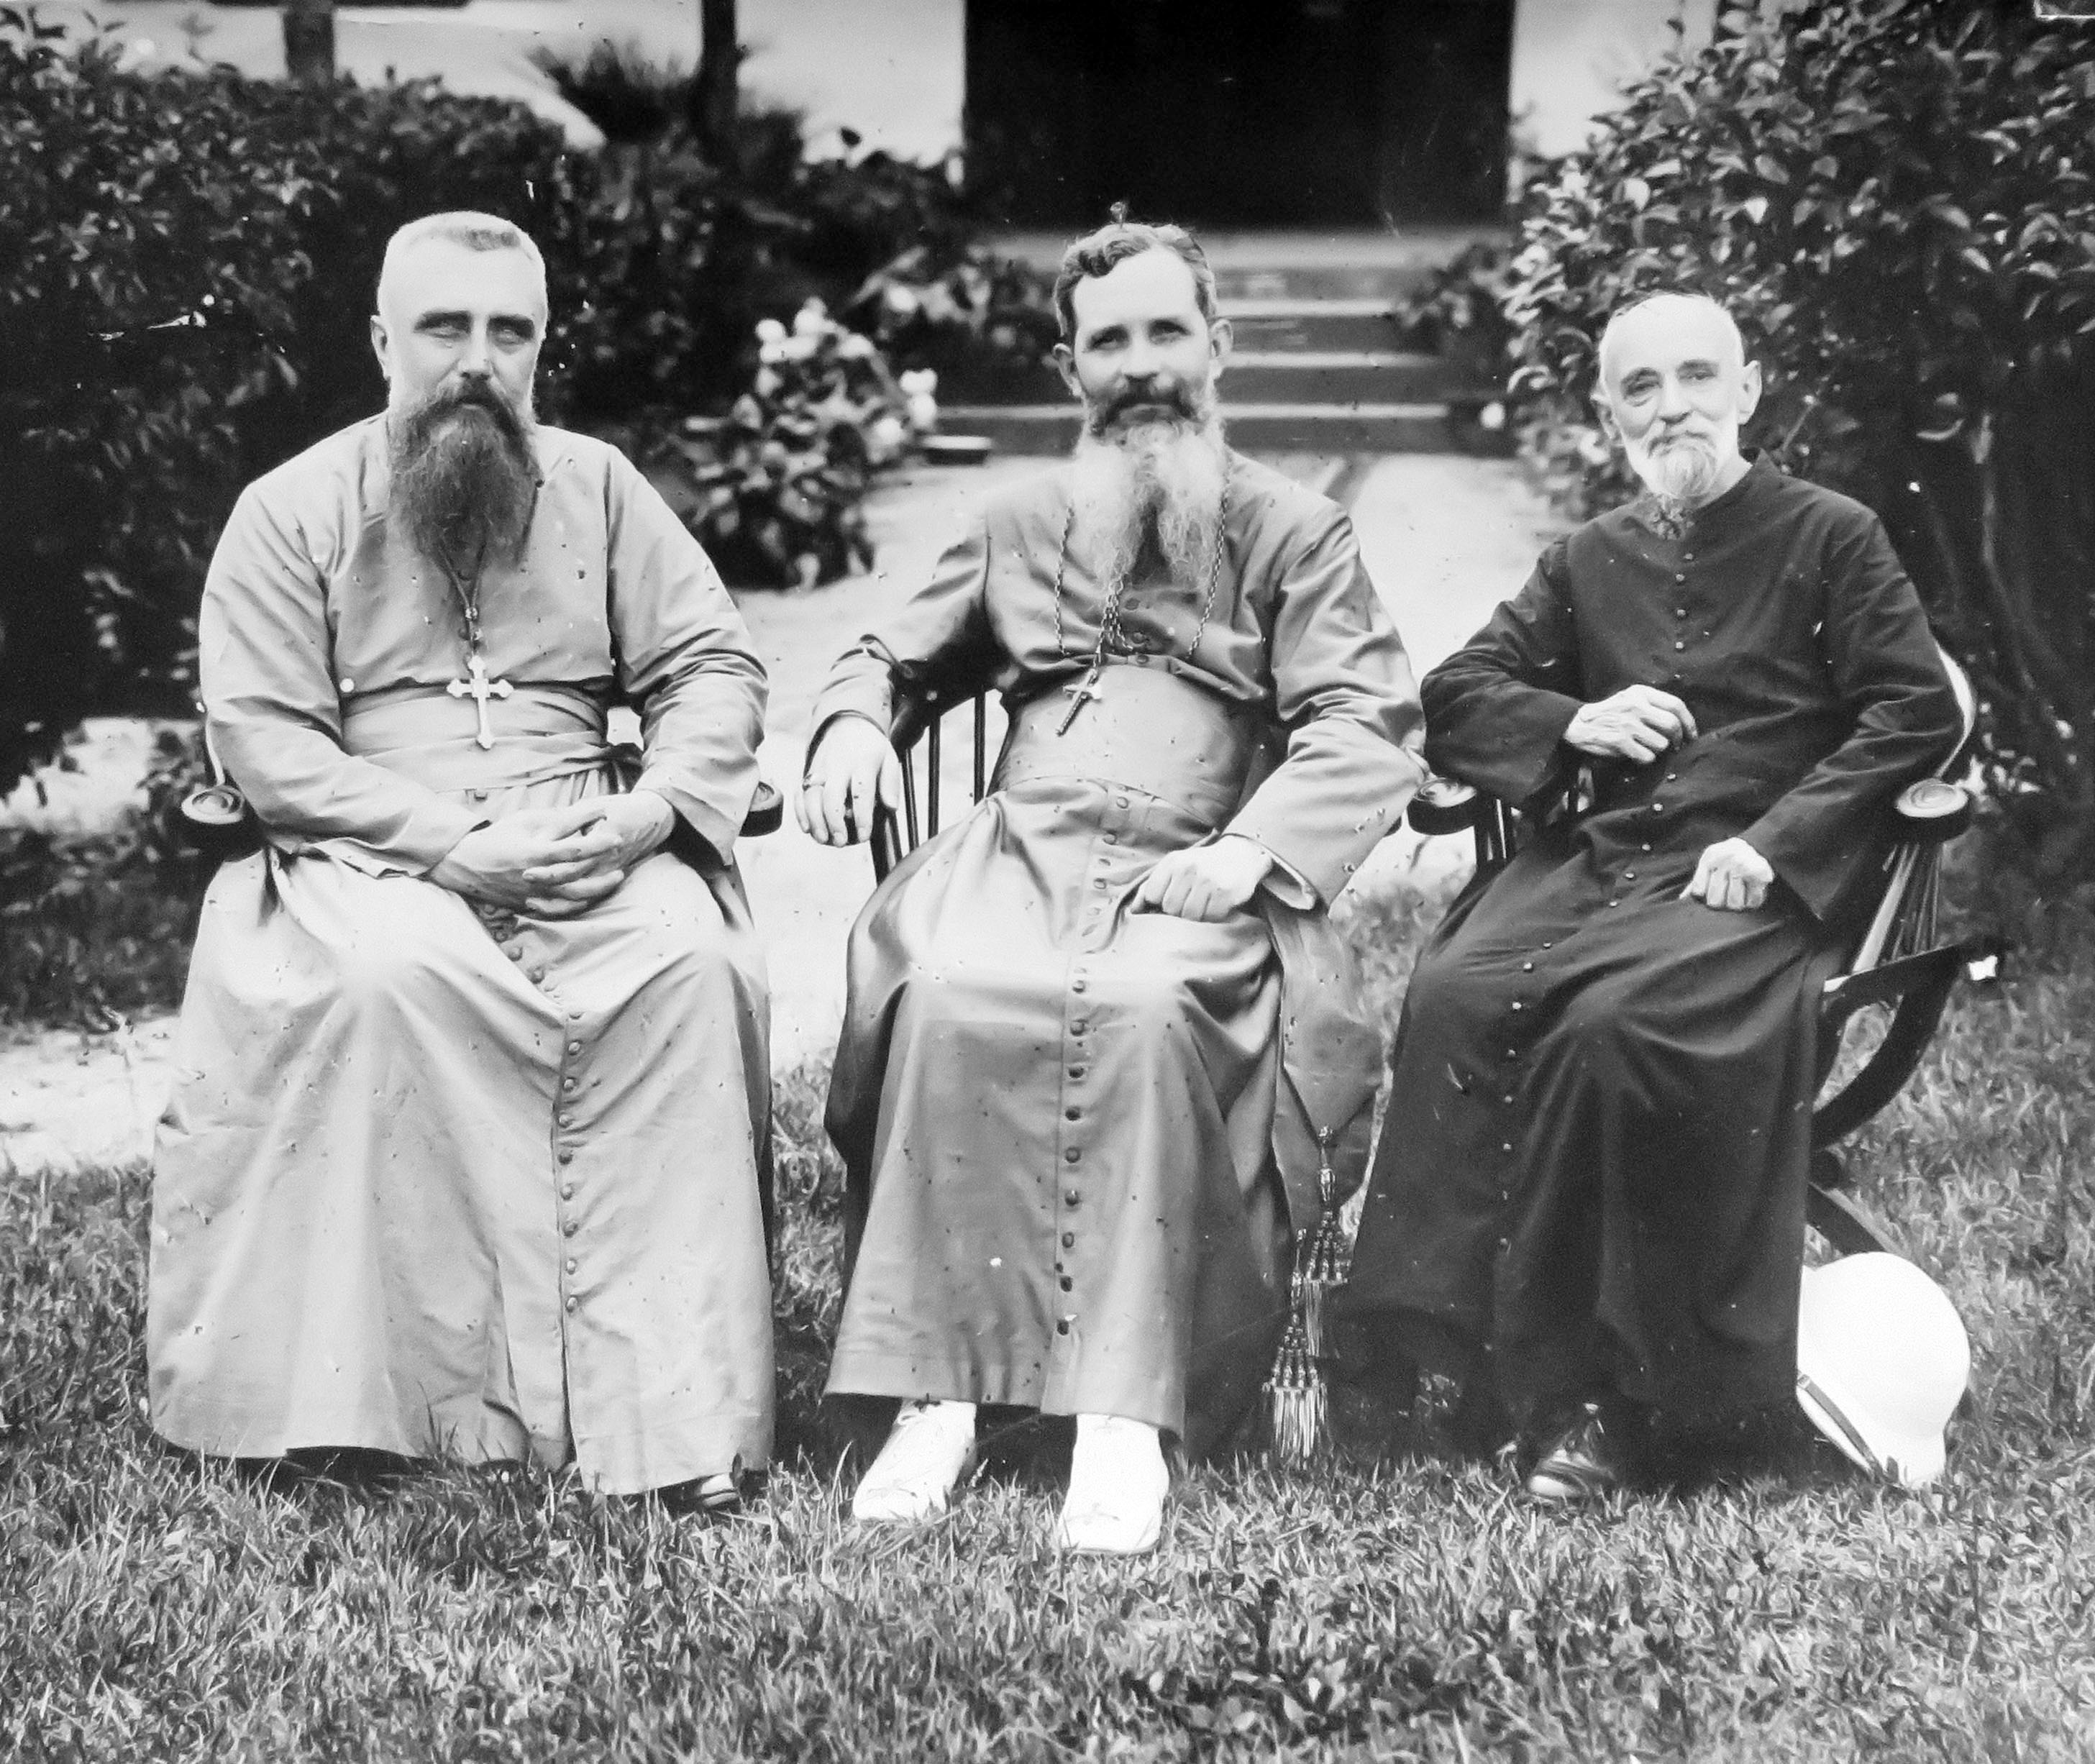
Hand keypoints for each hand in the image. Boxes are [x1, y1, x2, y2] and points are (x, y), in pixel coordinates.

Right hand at [430, 793, 672, 917]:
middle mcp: (534, 879)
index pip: (574, 851)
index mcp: (533, 854)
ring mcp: (531, 896)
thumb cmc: (497, 837)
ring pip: (573, 900)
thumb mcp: (527, 821)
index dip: (598, 844)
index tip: (615, 837)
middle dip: (603, 868)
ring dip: (598, 890)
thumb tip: (592, 812)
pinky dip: (578, 906)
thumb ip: (560, 819)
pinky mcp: (528, 907)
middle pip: (578, 878)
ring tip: (614, 879)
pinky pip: (559, 912)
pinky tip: (591, 898)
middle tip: (620, 857)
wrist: (464, 864)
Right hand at [797, 716, 901, 846]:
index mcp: (862, 761)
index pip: (861, 791)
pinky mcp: (808, 772)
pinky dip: (800, 811)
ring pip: (811, 795)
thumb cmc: (870, 747)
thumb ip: (890, 783)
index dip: (862, 815)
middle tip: (841, 842)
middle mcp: (838, 765)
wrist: (846, 723)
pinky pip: (800, 793)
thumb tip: (891, 807)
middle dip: (834, 821)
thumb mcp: (889, 758)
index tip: (863, 836)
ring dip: (815, 819)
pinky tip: (806, 828)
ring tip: (823, 839)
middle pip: (832, 795)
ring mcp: (820, 768)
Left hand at [1132, 836, 1272, 921]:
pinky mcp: (1225, 892)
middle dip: (1179, 911)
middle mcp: (1188, 869)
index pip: (1152, 895)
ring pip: (1190, 916)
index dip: (1159, 903)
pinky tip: (1217, 906)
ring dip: (1197, 917)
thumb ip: (1152, 886)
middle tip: (1192, 902)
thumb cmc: (1202, 865)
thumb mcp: (1175, 867)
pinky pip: (1211, 918)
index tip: (1170, 900)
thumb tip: (1133, 911)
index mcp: (1172, 862)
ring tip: (1205, 904)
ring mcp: (1207, 880)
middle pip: (1171, 908)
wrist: (1241, 854)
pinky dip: (1214, 917)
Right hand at [1563, 686, 1697, 763]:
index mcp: (1641, 693)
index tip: (1691, 734)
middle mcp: (1636, 706)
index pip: (1676, 705)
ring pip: (1661, 743)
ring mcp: (1628, 724)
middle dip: (1677, 739)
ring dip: (1658, 750)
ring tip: (1648, 748)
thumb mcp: (1630, 698)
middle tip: (1675, 745)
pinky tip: (1637, 754)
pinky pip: (1647, 756)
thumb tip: (1681, 723)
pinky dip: (1645, 759)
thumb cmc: (1610, 712)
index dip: (1689, 721)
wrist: (1578, 723)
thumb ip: (1652, 704)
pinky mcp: (1620, 741)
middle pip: (1672, 725)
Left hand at [1682, 837, 1774, 911]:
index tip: (1709, 889)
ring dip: (1737, 903)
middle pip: (1715, 902)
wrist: (1755, 845)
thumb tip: (1683, 899)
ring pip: (1734, 904)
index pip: (1699, 891)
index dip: (1704, 894)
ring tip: (1740, 891)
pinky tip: (1751, 891)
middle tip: (1726, 892)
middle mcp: (1726, 861)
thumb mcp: (1708, 863)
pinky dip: (1752, 901)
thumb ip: (1696, 881)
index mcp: (1709, 858)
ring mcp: (1744, 867)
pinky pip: (1753, 901)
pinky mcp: (1761, 875)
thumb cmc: (1725, 858)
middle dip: (1720, 901)